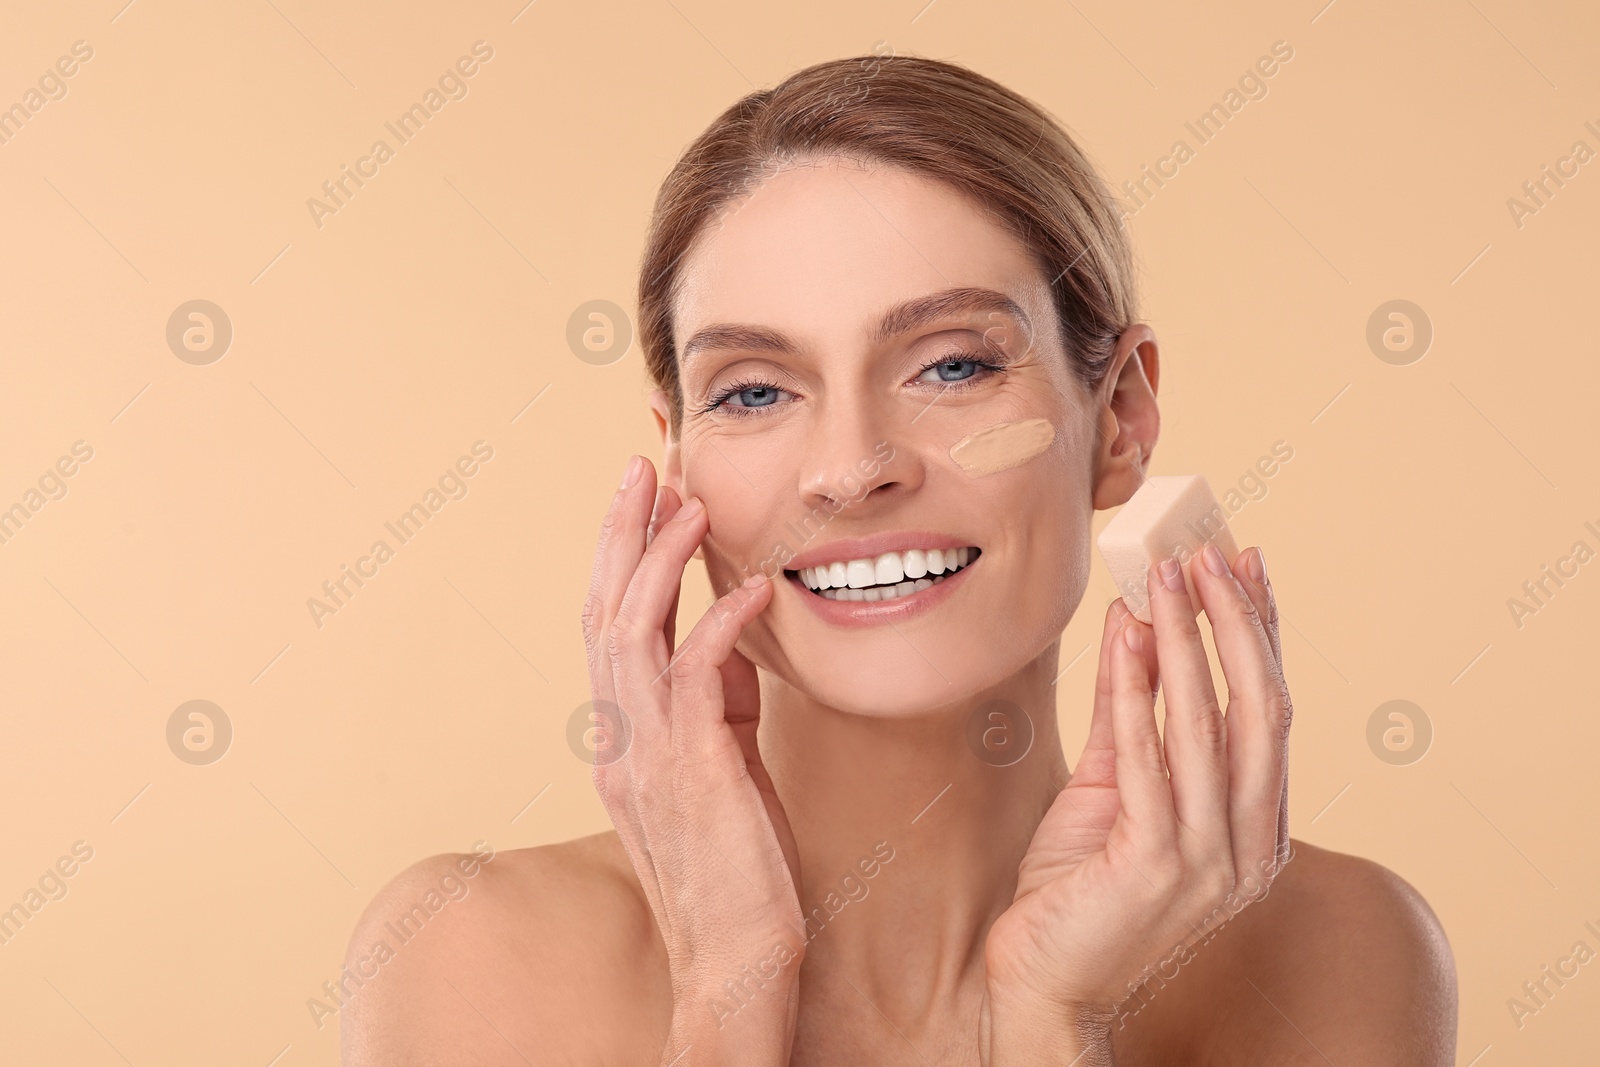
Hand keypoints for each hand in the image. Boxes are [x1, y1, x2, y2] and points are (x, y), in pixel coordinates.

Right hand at [582, 456, 804, 1064]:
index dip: (621, 556)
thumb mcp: (721, 765)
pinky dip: (720, 624)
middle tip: (642, 466)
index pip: (609, 626)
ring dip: (659, 560)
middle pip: (604, 611)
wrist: (733, 964)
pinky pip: (697, 678)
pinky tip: (752, 588)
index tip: (643, 497)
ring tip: (686, 501)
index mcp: (622, 736)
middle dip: (621, 533)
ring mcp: (647, 754)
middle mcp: (620, 737)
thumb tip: (732, 632)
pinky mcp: (692, 771)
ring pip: (632, 631)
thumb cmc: (735, 869)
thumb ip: (716, 700)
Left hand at [981, 544, 1290, 1061]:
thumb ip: (1129, 709)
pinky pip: (1149, 763)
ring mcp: (1210, 862)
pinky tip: (1130, 641)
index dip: (1262, 632)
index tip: (1246, 563)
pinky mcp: (1155, 868)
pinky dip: (1138, 697)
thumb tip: (1135, 619)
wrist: (1044, 983)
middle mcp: (1250, 844)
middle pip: (1259, 708)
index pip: (1270, 708)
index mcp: (1256, 825)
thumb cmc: (1078, 887)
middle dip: (1235, 622)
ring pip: (1209, 726)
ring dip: (1188, 642)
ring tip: (1166, 578)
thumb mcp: (1111, 783)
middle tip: (1208, 554)